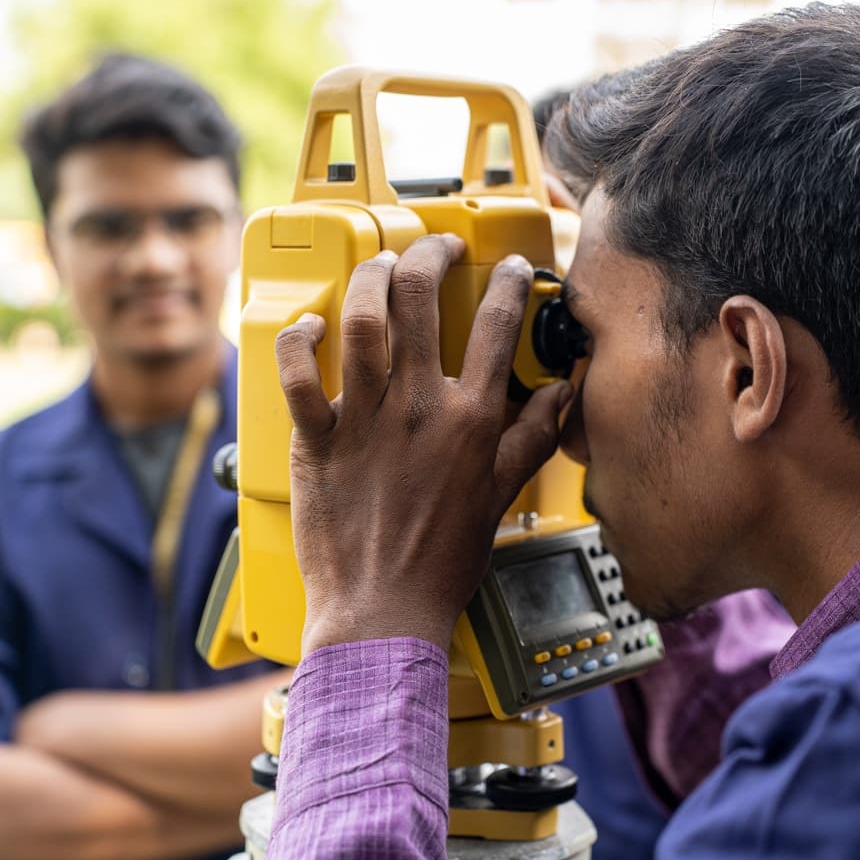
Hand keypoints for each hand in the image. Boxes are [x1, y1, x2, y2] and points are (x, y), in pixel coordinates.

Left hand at [275, 234, 573, 653]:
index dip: (508, 283)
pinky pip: (298, 375)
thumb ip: (534, 439)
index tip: (511, 269)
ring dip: (371, 279)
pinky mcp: (318, 440)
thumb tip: (561, 398)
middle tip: (436, 248)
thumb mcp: (502, 496)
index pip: (497, 327)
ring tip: (382, 269)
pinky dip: (300, 342)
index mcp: (471, 421)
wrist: (384, 611)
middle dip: (430, 254)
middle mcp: (418, 410)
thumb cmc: (442, 562)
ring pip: (363, 321)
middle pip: (421, 299)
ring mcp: (365, 421)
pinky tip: (312, 327)